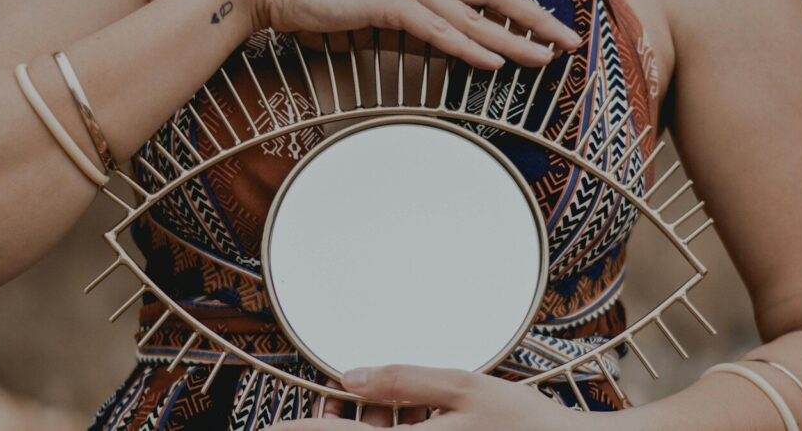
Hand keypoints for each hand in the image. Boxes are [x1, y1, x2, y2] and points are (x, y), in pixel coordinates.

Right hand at [253, 0, 581, 68]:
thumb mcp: (375, 4)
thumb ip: (409, 19)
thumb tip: (437, 41)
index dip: (518, 7)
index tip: (548, 27)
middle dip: (535, 19)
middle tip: (569, 40)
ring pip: (472, 15)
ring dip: (512, 38)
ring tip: (546, 57)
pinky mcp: (386, 1)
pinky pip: (436, 29)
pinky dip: (468, 47)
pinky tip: (494, 60)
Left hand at [270, 364, 599, 429]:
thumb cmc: (529, 426)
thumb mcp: (466, 389)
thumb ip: (404, 382)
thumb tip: (348, 377)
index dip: (302, 430)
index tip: (271, 427)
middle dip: (337, 423)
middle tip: (334, 395)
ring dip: (367, 426)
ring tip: (372, 397)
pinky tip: (406, 416)